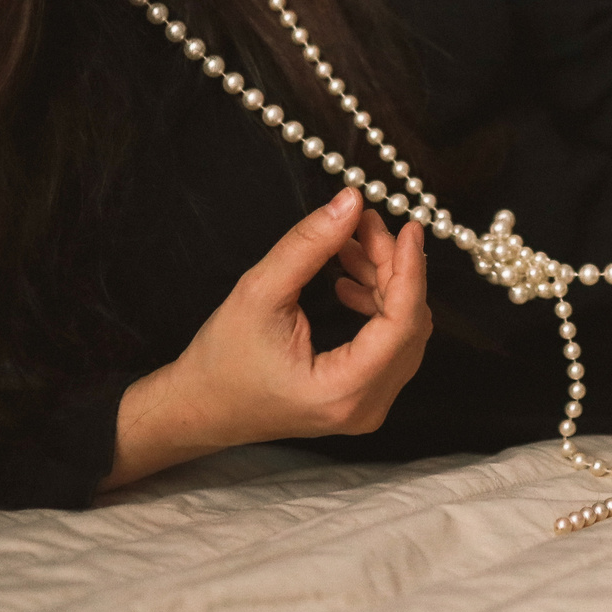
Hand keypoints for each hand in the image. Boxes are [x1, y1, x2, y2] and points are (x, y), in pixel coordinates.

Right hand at [106, 188, 430, 487]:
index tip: (409, 228)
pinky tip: (348, 280)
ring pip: (403, 332)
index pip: (402, 323)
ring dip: (385, 283)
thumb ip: (309, 245)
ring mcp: (368, 407)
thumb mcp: (260, 292)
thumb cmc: (222, 361)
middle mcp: (367, 407)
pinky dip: (378, 305)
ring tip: (350, 246)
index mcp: (343, 391)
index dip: (410, 270)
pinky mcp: (362, 397)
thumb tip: (351, 202)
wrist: (201, 408)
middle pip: (409, 325)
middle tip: (365, 226)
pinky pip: (389, 344)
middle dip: (393, 268)